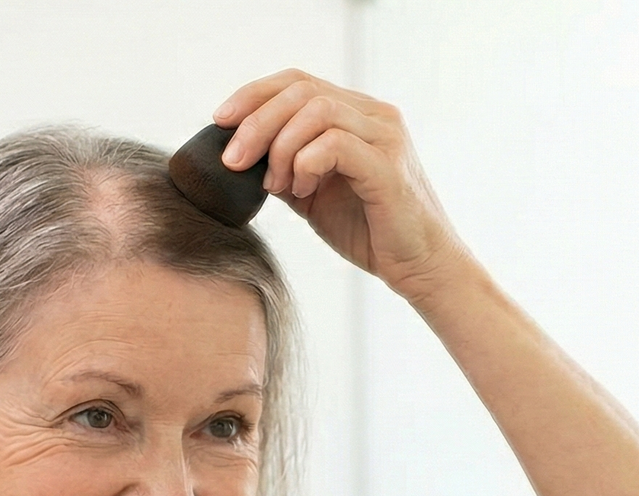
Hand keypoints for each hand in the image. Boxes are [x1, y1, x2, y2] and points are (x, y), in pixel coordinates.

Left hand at [211, 69, 470, 301]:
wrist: (419, 269)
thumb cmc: (371, 233)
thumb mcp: (313, 195)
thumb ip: (283, 167)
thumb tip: (237, 154)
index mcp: (358, 115)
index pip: (298, 82)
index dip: (253, 94)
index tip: (219, 122)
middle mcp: (376, 116)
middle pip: (302, 90)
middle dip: (256, 122)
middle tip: (233, 161)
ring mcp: (386, 137)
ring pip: (316, 111)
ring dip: (280, 146)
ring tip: (274, 185)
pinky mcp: (388, 166)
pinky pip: (335, 144)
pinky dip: (306, 163)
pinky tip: (302, 192)